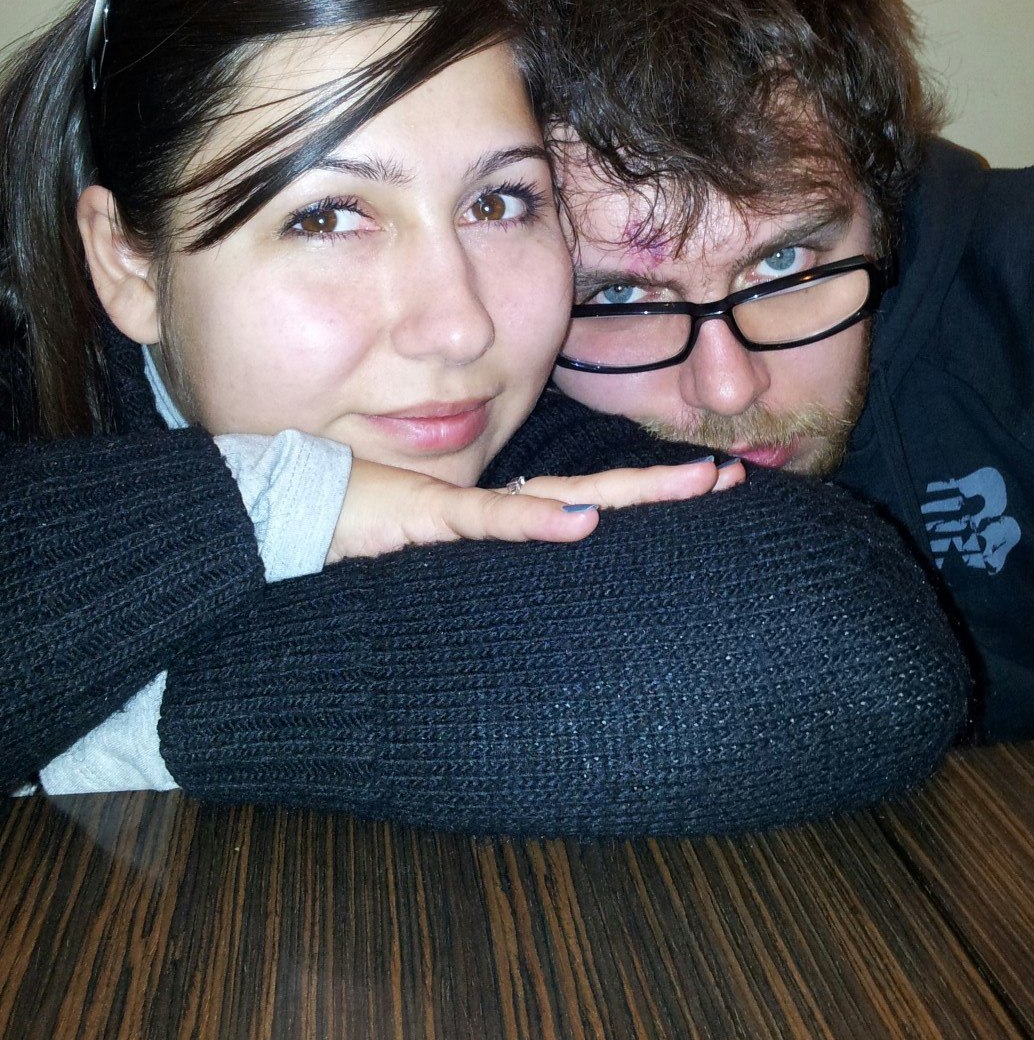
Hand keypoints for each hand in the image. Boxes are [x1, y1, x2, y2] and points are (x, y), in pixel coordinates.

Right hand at [326, 455, 744, 561]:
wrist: (296, 512)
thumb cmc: (368, 532)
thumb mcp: (446, 556)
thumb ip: (492, 557)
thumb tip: (546, 563)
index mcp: (510, 515)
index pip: (597, 502)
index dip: (654, 495)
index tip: (715, 483)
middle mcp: (503, 504)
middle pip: (602, 493)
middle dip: (668, 486)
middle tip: (731, 476)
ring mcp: (472, 506)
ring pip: (567, 497)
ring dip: (631, 494)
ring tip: (693, 485)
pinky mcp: (432, 516)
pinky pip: (491, 521)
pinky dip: (536, 522)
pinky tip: (582, 523)